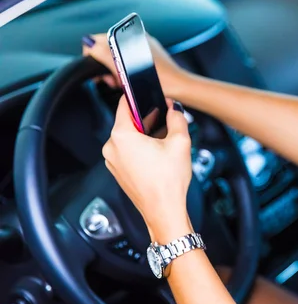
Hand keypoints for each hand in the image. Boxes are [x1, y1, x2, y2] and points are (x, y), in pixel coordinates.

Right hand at [82, 33, 185, 97]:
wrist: (181, 88)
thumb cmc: (161, 81)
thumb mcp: (128, 71)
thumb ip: (107, 56)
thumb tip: (89, 44)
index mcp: (132, 37)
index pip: (101, 38)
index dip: (93, 54)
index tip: (96, 69)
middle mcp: (137, 39)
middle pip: (108, 48)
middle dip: (104, 65)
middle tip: (110, 80)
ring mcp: (143, 48)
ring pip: (117, 57)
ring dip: (113, 70)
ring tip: (118, 82)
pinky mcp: (148, 58)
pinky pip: (127, 62)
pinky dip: (123, 72)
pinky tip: (126, 82)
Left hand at [102, 96, 192, 241]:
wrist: (164, 211)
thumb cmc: (168, 182)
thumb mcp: (180, 142)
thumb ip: (177, 118)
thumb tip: (174, 109)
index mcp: (121, 136)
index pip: (124, 104)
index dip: (138, 96)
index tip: (147, 92)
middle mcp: (112, 148)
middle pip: (128, 121)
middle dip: (147, 117)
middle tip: (165, 116)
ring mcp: (113, 161)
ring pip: (128, 137)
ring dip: (145, 133)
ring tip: (165, 137)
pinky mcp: (119, 171)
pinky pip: (128, 151)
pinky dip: (141, 147)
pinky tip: (159, 151)